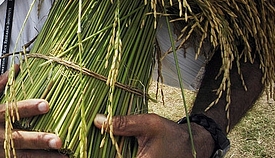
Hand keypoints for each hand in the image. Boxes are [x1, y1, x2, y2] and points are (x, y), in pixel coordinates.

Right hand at [0, 67, 65, 157]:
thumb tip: (18, 67)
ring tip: (61, 155)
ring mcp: (0, 151)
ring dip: (43, 156)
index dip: (29, 108)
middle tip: (58, 140)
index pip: (11, 110)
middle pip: (19, 139)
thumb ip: (0, 83)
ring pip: (24, 156)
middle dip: (39, 140)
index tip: (46, 105)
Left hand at [93, 113, 214, 157]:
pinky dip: (114, 152)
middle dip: (99, 150)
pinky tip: (111, 145)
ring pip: (112, 157)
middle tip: (88, 140)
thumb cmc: (172, 136)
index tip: (83, 144)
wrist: (192, 146)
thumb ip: (124, 123)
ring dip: (105, 150)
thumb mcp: (149, 124)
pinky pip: (121, 157)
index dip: (94, 151)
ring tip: (97, 141)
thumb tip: (98, 120)